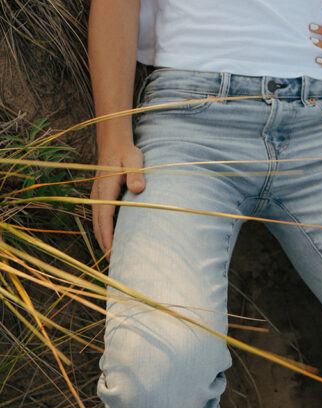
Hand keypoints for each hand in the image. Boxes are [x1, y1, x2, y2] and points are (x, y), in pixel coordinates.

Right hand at [91, 145, 144, 259]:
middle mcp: (97, 195)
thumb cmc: (126, 153)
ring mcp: (96, 196)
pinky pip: (99, 217)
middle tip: (114, 263)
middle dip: (104, 244)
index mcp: (106, 189)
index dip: (107, 236)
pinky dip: (103, 230)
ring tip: (112, 257)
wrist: (113, 144)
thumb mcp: (134, 159)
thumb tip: (138, 188)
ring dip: (102, 239)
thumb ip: (136, 173)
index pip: (105, 217)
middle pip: (98, 224)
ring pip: (97, 222)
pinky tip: (110, 239)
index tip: (112, 252)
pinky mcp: (99, 197)